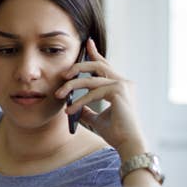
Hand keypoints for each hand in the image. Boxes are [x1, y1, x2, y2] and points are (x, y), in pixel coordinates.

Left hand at [57, 38, 147, 158]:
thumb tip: (75, 107)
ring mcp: (122, 85)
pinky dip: (80, 101)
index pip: (105, 65)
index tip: (87, 43)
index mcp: (120, 85)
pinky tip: (70, 111)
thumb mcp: (96, 119)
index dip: (95, 53)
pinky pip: (93, 92)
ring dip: (72, 86)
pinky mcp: (119, 92)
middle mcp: (123, 82)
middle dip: (77, 67)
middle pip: (97, 65)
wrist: (127, 143)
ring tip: (59, 95)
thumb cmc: (116, 132)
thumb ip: (88, 110)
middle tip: (63, 75)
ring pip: (91, 79)